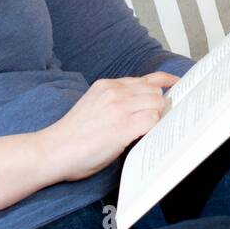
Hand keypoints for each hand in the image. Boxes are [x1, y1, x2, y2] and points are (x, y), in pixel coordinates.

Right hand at [40, 71, 179, 182]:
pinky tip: (148, 137)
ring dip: (158, 119)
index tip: (175, 85)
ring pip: (157, 104)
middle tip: (165, 119)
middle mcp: (114, 92)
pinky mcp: (123, 126)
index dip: (164, 83)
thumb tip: (140, 108)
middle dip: (162, 106)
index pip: (145, 79)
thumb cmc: (72, 136)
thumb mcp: (93, 106)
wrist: (53, 149)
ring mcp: (119, 108)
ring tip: (151, 132)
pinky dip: (155, 129)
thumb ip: (115, 102)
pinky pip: (153, 121)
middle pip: (155, 92)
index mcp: (106, 85)